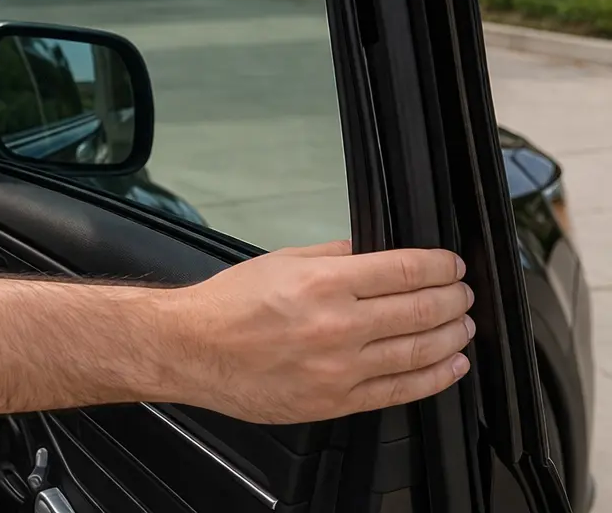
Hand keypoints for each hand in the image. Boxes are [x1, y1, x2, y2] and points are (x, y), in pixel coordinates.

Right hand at [168, 240, 474, 423]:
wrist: (192, 350)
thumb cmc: (226, 305)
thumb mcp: (280, 261)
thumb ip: (333, 256)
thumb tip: (374, 253)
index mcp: (323, 284)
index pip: (405, 270)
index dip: (439, 266)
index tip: (451, 265)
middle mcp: (337, 326)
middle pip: (421, 309)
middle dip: (453, 298)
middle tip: (463, 293)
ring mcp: (339, 368)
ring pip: (419, 351)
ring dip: (452, 336)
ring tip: (463, 325)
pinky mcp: (336, 401)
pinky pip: (400, 391)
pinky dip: (434, 377)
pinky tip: (451, 365)